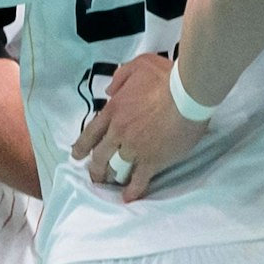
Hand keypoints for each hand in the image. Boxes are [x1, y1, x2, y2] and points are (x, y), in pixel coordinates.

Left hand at [70, 54, 206, 199]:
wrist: (186, 95)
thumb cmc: (166, 78)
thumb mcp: (139, 65)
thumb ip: (121, 77)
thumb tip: (110, 90)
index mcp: (114, 110)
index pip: (91, 132)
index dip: (82, 146)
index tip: (77, 155)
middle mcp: (119, 132)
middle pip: (100, 155)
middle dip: (95, 167)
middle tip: (94, 175)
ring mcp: (134, 148)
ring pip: (116, 168)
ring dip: (112, 177)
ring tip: (111, 184)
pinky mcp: (152, 160)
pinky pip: (139, 179)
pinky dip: (133, 190)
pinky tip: (129, 198)